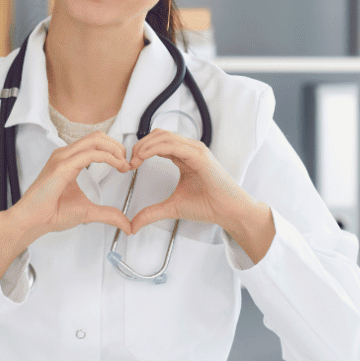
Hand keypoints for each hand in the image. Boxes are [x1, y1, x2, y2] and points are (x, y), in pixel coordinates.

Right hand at [0, 131, 131, 276]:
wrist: (32, 221)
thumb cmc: (51, 213)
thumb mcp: (87, 212)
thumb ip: (108, 215)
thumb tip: (126, 225)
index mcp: (69, 160)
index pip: (95, 143)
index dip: (114, 150)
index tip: (126, 165)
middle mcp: (65, 155)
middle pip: (97, 136)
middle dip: (117, 146)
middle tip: (128, 162)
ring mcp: (62, 158)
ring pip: (95, 140)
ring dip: (115, 150)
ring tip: (124, 164)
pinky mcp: (62, 166)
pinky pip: (90, 154)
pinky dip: (108, 157)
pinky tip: (117, 166)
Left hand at [127, 129, 275, 262]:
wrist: (230, 212)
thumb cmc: (209, 206)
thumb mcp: (173, 207)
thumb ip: (152, 213)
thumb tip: (133, 225)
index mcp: (184, 156)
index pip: (158, 142)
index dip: (141, 150)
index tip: (130, 165)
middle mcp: (190, 149)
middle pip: (158, 135)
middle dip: (140, 145)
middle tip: (129, 161)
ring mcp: (196, 150)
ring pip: (164, 136)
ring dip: (144, 145)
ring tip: (134, 159)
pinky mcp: (199, 156)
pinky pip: (173, 145)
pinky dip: (155, 148)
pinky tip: (144, 157)